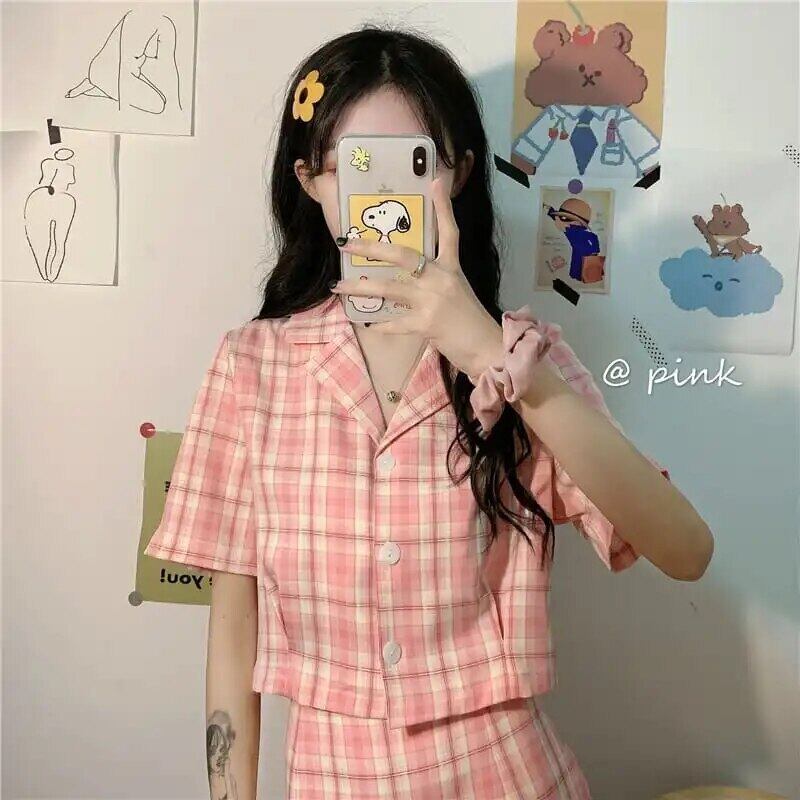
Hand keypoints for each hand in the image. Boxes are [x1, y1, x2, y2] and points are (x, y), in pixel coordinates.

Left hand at [330, 177, 503, 378]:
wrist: (486, 348)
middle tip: (347, 243)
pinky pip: (394, 322)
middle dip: (372, 247)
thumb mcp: (457, 290)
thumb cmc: (469, 321)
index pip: (449, 232)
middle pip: (404, 254)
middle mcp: (441, 279)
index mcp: (452, 268)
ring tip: (339, 286)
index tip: (436, 182)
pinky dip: (380, 325)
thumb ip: (436, 278)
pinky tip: (366, 324)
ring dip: (360, 288)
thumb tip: (410, 273)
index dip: (443, 207)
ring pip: (388, 289)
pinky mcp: (426, 324)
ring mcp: (432, 301)